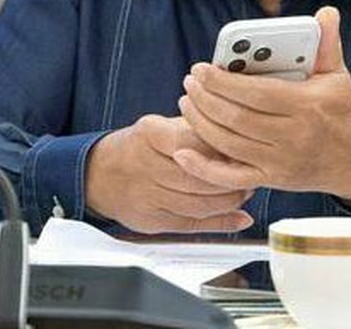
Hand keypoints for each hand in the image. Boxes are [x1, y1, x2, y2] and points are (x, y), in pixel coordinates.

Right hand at [84, 114, 253, 233]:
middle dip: (230, 179)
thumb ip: (196, 130)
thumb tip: (238, 139)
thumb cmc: (140, 147)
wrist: (98, 176)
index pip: (193, 143)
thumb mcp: (162, 125)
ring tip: (245, 191)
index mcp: (149, 134)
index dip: (221, 150)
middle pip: (197, 178)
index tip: (242, 149)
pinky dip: (220, 223)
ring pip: (197, 204)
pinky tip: (239, 217)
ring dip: (229, 201)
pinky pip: (190, 225)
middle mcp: (145, 165)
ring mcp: (146, 196)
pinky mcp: (150, 221)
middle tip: (251, 175)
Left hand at [176, 6, 350, 198]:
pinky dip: (204, 168)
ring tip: (186, 102)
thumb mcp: (338, 75)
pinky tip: (183, 152)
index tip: (201, 68)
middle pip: (237, 118)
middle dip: (206, 99)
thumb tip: (326, 12)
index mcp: (307, 106)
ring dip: (201, 123)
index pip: (257, 93)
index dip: (224, 82)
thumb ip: (328, 43)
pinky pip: (232, 178)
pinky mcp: (272, 180)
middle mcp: (292, 136)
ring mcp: (280, 161)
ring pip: (230, 144)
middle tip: (189, 81)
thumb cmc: (342, 111)